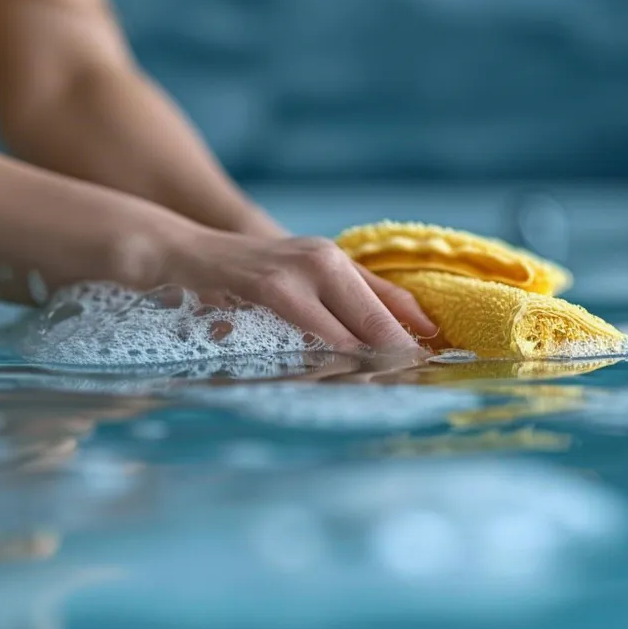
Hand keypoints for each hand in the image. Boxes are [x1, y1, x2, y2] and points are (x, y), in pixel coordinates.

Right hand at [156, 228, 438, 352]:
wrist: (184, 249)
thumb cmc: (241, 277)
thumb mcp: (293, 288)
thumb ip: (329, 309)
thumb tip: (375, 343)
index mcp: (333, 262)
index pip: (391, 298)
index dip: (418, 329)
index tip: (443, 358)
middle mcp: (324, 259)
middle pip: (379, 310)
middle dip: (403, 347)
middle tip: (425, 379)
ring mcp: (298, 268)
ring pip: (352, 317)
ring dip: (377, 350)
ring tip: (399, 379)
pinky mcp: (269, 281)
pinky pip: (310, 317)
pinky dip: (331, 341)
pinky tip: (348, 363)